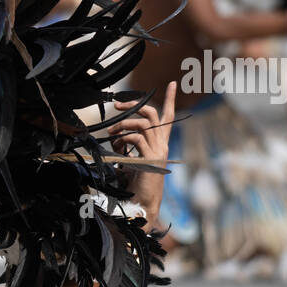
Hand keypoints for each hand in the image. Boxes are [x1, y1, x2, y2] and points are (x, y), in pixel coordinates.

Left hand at [111, 81, 175, 224]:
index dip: (170, 99)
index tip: (173, 83)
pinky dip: (123, 140)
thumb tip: (116, 135)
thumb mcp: (131, 160)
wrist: (142, 203)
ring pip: (143, 124)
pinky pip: (136, 139)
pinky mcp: (150, 159)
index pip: (168, 117)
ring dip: (123, 125)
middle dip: (133, 106)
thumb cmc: (136, 184)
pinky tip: (118, 149)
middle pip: (152, 114)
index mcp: (160, 143)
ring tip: (112, 134)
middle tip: (117, 105)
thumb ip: (128, 146)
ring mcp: (158, 151)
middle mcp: (162, 145)